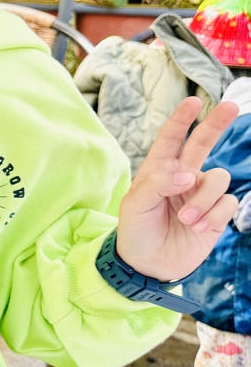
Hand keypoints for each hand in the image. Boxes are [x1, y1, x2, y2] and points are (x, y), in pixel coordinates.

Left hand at [117, 97, 238, 281]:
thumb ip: (158, 184)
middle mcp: (183, 178)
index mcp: (158, 170)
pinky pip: (228, 203)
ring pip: (218, 180)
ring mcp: (201, 194)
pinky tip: (199, 227)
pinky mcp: (216, 213)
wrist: (148, 265)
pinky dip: (214, 214)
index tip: (192, 101)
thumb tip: (188, 174)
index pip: (171, 140)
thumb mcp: (135, 206)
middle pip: (204, 144)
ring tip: (185, 219)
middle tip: (230, 106)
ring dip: (204, 199)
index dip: (181, 120)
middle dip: (216, 124)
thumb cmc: (136, 232)